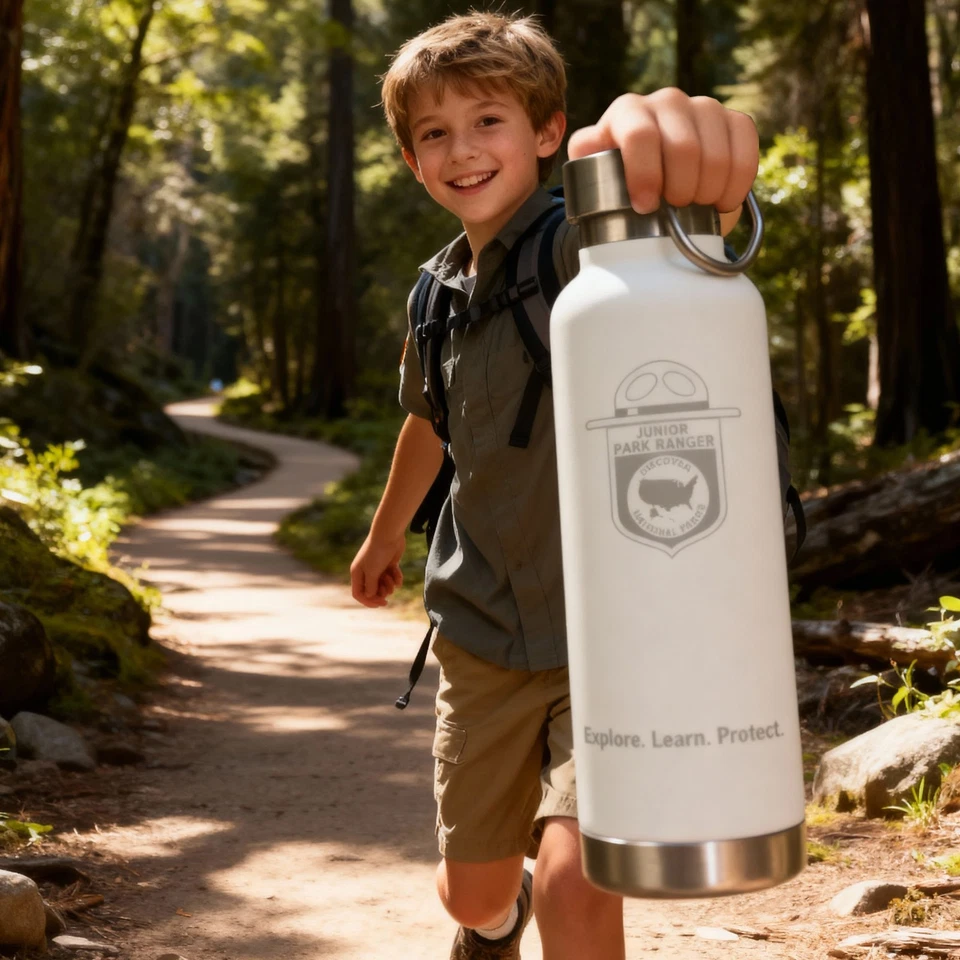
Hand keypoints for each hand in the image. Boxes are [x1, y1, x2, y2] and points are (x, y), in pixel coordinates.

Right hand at [350, 533, 404, 607]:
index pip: (359, 593)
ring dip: (390, 585)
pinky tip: (398, 574)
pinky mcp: (388, 563)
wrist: (389, 534)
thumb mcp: (372, 572)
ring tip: (393, 579)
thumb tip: (371, 596)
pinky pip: (392, 577)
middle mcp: (366, 571)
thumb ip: (371, 587)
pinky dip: (396, 578)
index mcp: (357, 573)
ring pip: (383, 585)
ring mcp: (377, 567)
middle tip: (388, 591)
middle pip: (372, 591)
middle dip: (381, 592)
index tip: (380, 604)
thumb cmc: (378, 552)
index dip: (368, 601)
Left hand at [568, 89, 758, 215]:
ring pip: (716, 151)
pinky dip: (737, 180)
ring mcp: (702, 107)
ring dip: (708, 190)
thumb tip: (588, 147)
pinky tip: (723, 201)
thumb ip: (586, 161)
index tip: (646, 207)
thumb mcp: (592, 175)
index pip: (640, 135)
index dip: (645, 175)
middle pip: (683, 147)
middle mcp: (665, 102)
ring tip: (696, 208)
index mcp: (627, 112)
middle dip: (680, 190)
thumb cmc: (618, 184)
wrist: (655, 189)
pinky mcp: (733, 120)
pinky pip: (745, 144)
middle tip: (674, 213)